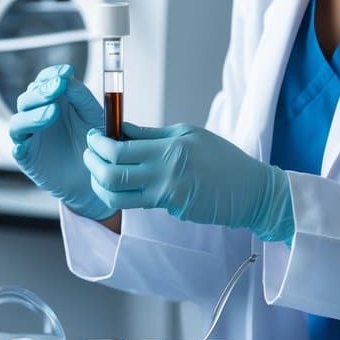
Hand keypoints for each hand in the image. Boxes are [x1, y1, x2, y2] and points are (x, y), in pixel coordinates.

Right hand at [9, 64, 115, 221]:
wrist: (94, 176)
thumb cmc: (93, 143)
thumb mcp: (94, 117)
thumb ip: (82, 98)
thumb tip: (68, 80)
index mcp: (54, 101)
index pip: (44, 81)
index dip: (51, 74)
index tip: (66, 72)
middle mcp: (38, 115)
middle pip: (28, 97)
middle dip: (43, 90)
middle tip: (58, 86)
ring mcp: (30, 136)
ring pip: (19, 120)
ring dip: (34, 113)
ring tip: (53, 112)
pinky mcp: (27, 157)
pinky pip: (17, 148)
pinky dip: (20, 144)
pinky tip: (28, 142)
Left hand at [84, 123, 293, 242]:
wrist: (250, 190)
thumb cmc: (222, 158)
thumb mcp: (188, 134)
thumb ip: (151, 134)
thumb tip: (120, 129)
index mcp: (170, 148)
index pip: (119, 148)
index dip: (98, 143)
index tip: (93, 137)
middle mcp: (165, 173)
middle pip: (111, 173)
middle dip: (92, 163)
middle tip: (89, 153)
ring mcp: (166, 196)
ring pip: (117, 195)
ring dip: (99, 184)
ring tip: (98, 172)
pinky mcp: (170, 210)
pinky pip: (137, 203)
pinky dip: (123, 192)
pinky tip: (123, 182)